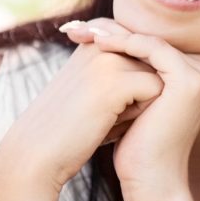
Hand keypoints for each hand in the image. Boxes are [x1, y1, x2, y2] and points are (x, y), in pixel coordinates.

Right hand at [0, 19, 164, 192]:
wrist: (35, 157)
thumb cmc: (69, 130)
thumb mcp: (93, 93)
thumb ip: (121, 72)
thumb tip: (164, 71)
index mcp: (92, 44)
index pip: (141, 55)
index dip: (132, 86)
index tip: (97, 104)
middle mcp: (100, 45)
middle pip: (153, 66)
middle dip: (139, 94)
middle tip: (100, 113)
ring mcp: (107, 60)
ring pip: (158, 77)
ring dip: (140, 104)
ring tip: (103, 118)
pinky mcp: (116, 81)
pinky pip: (156, 91)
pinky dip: (139, 114)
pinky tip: (108, 124)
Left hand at [80, 19, 199, 195]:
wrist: (150, 178)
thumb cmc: (138, 141)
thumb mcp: (136, 95)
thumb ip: (133, 65)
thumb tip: (100, 29)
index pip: (153, 42)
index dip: (117, 34)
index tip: (81, 30)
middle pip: (152, 40)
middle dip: (112, 32)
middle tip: (75, 27)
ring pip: (150, 42)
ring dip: (114, 34)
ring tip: (81, 31)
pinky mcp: (191, 79)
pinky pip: (153, 49)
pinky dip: (124, 44)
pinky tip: (97, 43)